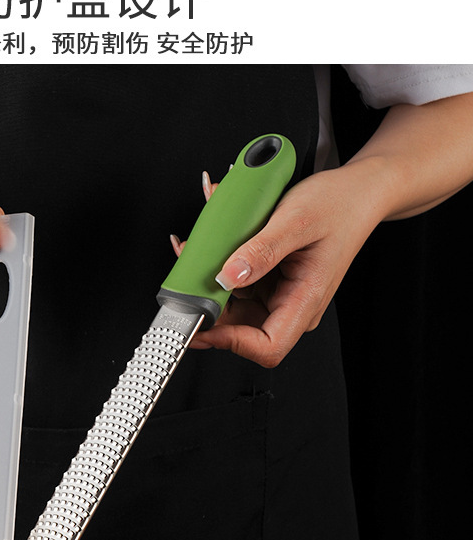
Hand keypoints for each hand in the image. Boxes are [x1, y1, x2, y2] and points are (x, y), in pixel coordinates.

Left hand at [184, 161, 384, 366]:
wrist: (356, 192)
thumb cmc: (338, 205)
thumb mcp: (296, 220)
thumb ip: (261, 251)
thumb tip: (227, 277)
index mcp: (305, 301)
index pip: (267, 346)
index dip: (229, 343)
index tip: (200, 326)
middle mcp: (291, 305)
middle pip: (240, 329)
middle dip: (209, 308)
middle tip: (183, 285)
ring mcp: (278, 294)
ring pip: (232, 306)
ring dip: (207, 285)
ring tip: (197, 252)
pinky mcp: (268, 280)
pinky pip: (234, 284)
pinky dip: (217, 268)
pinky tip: (211, 244)